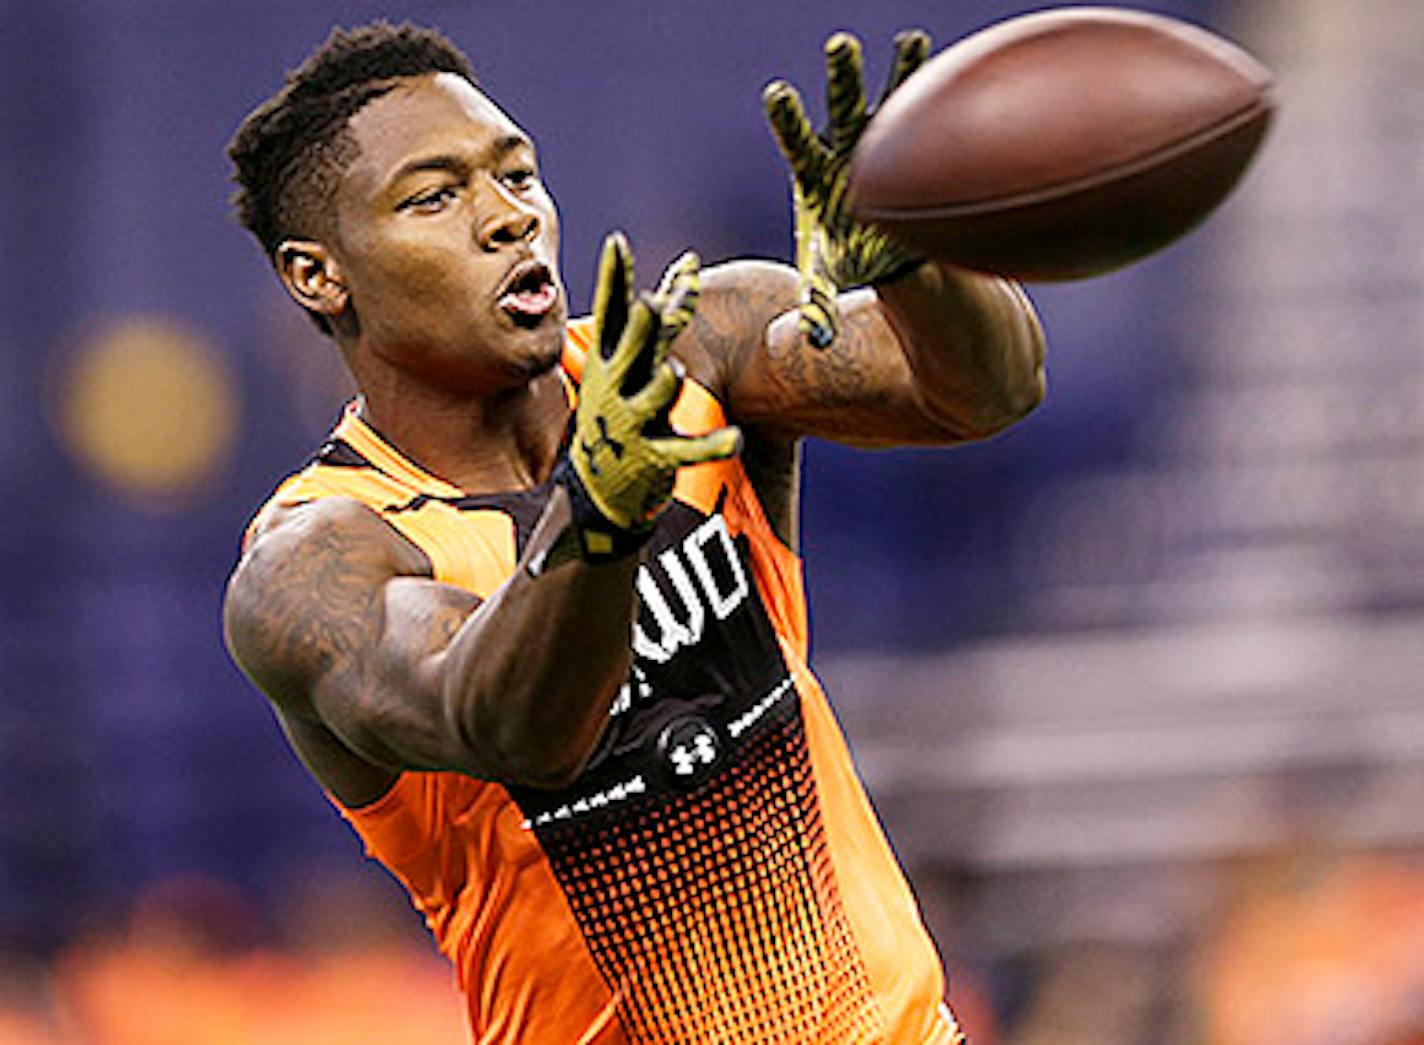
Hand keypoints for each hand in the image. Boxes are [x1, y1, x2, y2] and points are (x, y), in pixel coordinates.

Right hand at [561, 233, 741, 562]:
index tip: (618, 242)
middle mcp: (615, 388)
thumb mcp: (627, 367)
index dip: (614, 278)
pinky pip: (686, 450)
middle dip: (638, 331)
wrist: (594, 491)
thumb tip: (686, 264)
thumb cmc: (618, 414)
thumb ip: (659, 321)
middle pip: (630, 351)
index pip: (611, 312)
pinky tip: (735, 440)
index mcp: (608, 362)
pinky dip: (711, 445)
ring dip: (662, 387)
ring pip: (653, 398)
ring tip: (672, 374)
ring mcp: (632, 424)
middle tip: (648, 304)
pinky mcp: (652, 459)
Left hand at [764, 30, 930, 347]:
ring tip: (911, 42)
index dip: (789, 118)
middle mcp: (847, 150)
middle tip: (841, 46)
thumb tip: (809, 344)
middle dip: (843, 77)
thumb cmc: (849, 264)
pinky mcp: (916, 146)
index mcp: (816, 177)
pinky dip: (940, 92)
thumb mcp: (829, 283)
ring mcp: (884, 143)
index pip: (797, 141)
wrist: (886, 257)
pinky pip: (929, 115)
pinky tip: (955, 68)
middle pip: (843, 108)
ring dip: (900, 72)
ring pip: (892, 100)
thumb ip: (817, 307)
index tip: (779, 94)